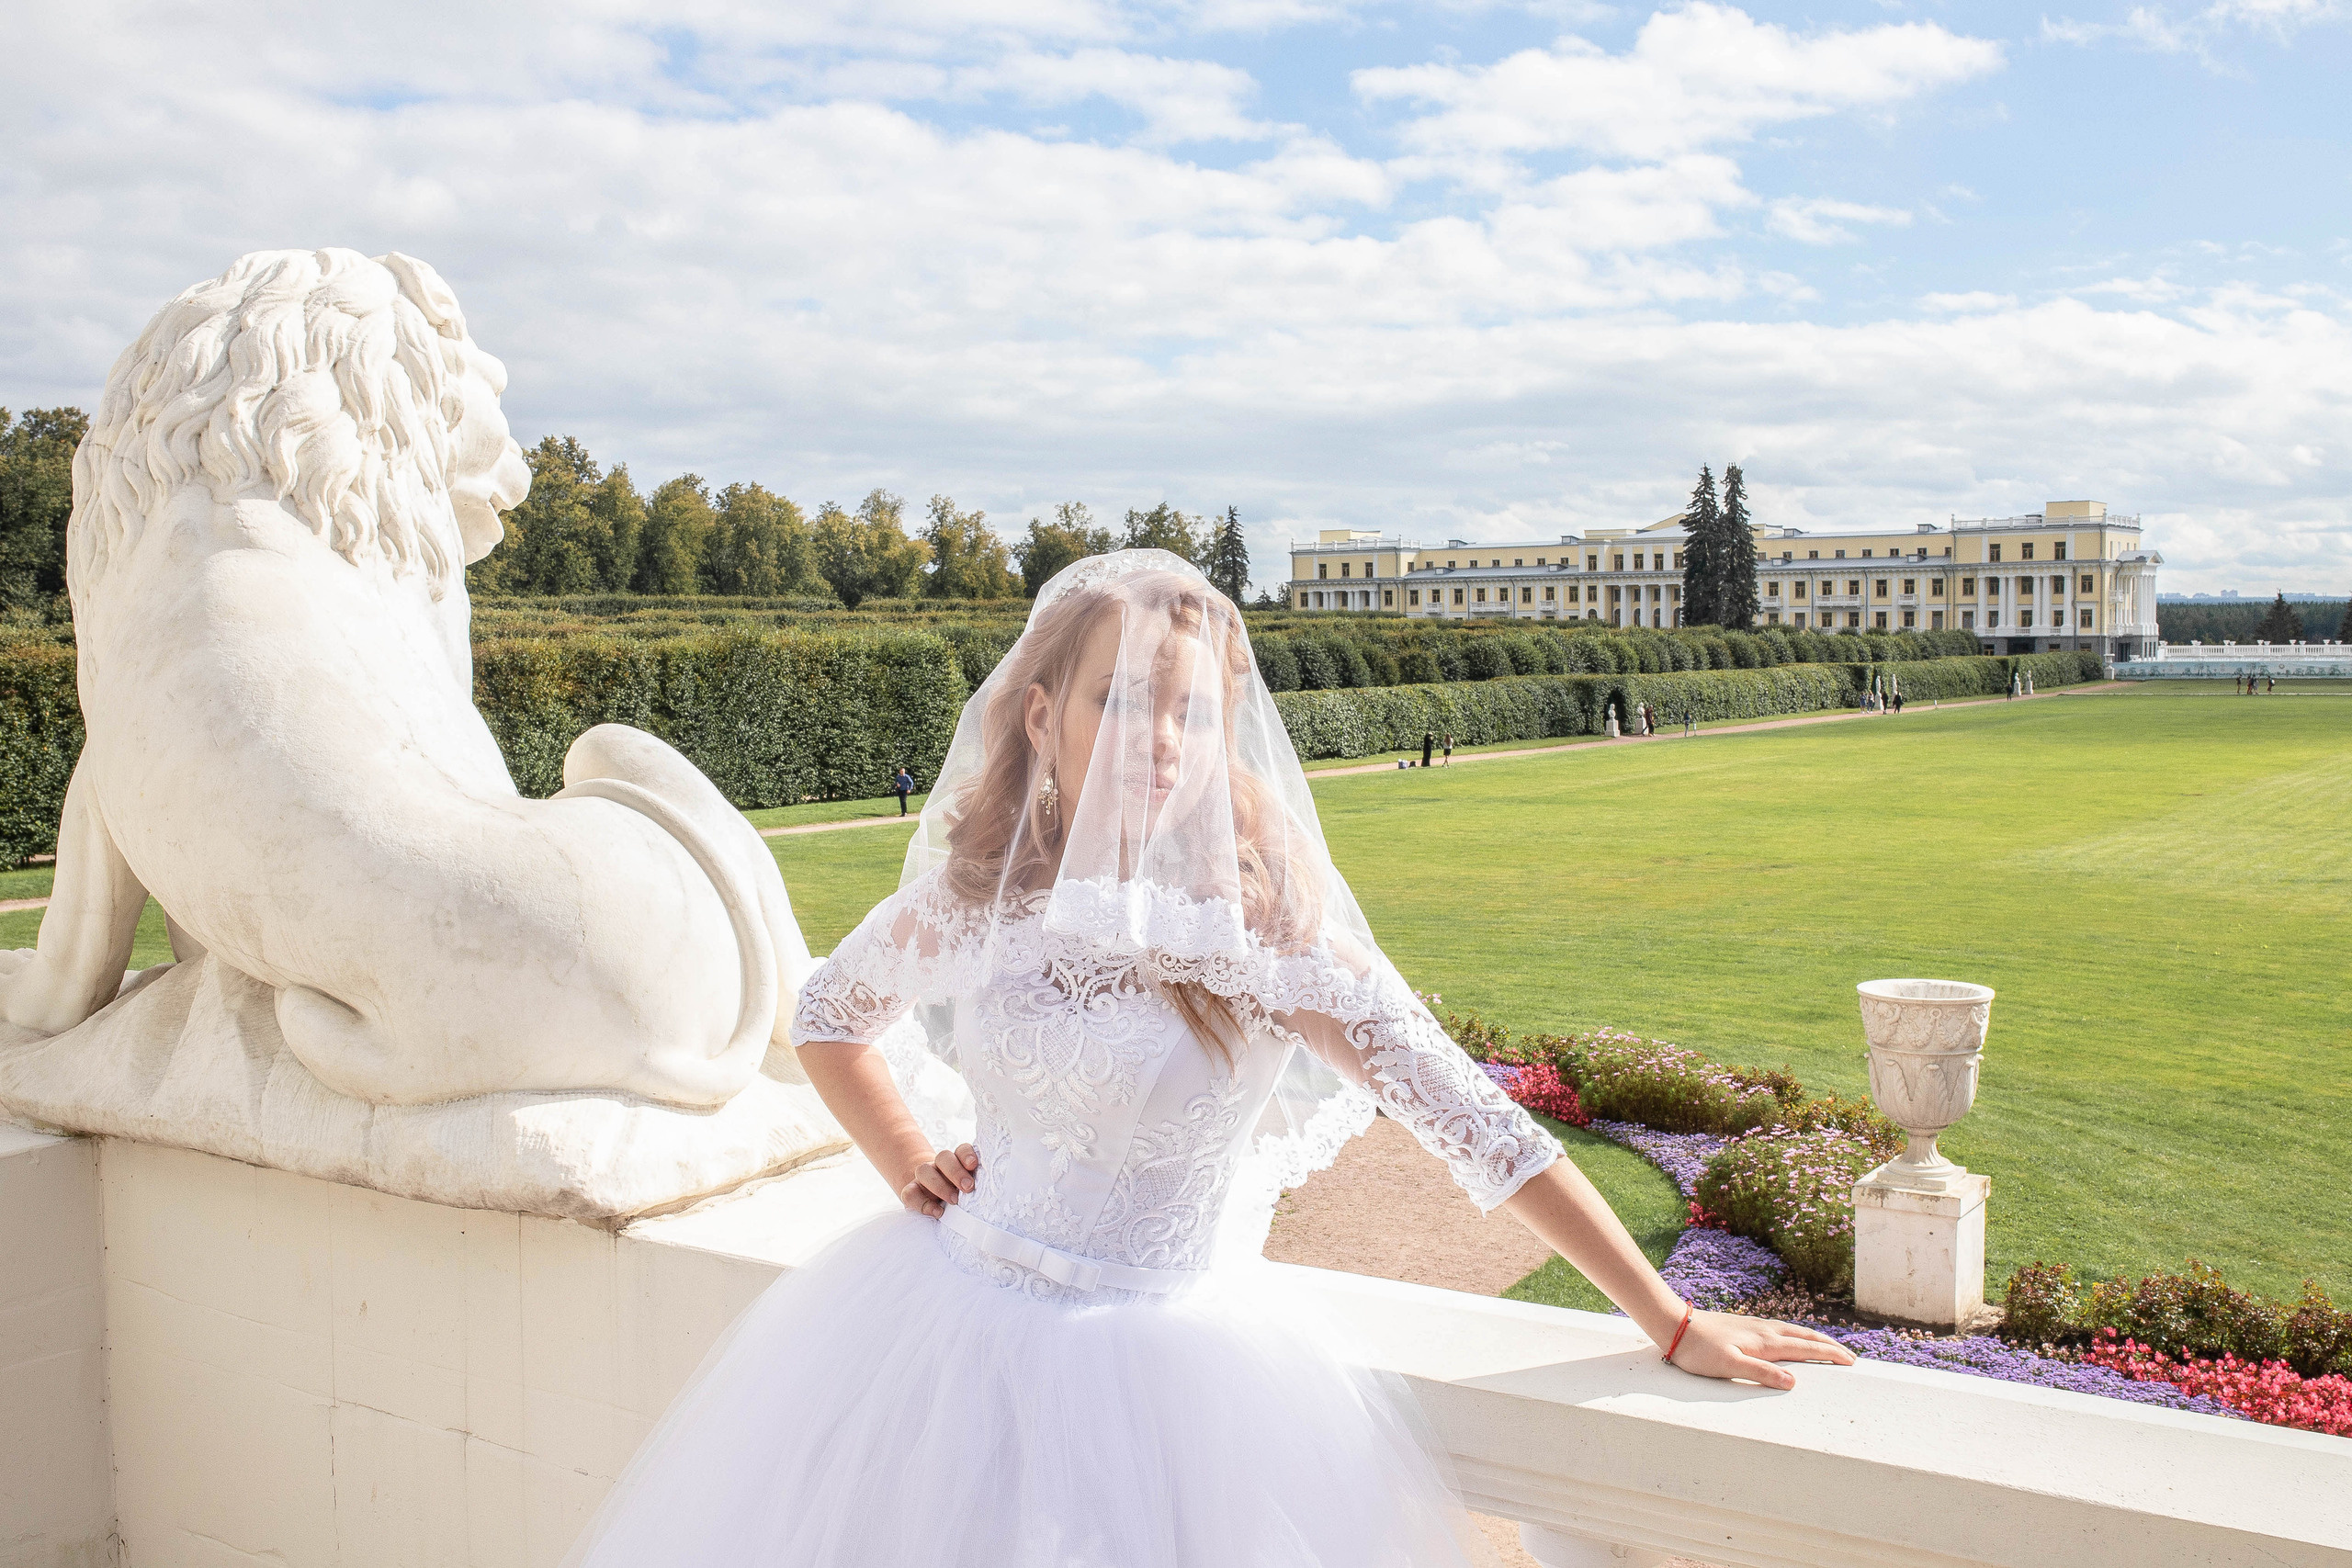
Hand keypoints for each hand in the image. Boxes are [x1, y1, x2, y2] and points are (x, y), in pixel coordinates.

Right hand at [900, 1143, 978, 1216]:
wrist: (935, 1204)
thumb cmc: (961, 1198)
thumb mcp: (970, 1190)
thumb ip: (979, 1187)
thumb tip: (992, 1194)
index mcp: (957, 1162)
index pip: (961, 1150)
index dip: (966, 1154)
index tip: (973, 1165)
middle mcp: (940, 1166)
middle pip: (943, 1157)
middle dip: (956, 1171)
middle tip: (968, 1188)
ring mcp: (923, 1178)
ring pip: (924, 1170)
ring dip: (939, 1185)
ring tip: (954, 1201)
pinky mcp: (911, 1192)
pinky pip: (910, 1192)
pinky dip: (923, 1203)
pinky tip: (937, 1212)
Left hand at [1663, 1309, 1854, 1388]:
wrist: (1675, 1325)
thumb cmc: (1699, 1350)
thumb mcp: (1729, 1366)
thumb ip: (1761, 1374)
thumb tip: (1793, 1382)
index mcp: (1766, 1342)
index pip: (1807, 1347)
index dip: (1830, 1354)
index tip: (1851, 1361)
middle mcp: (1765, 1330)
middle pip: (1805, 1336)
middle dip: (1829, 1346)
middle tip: (1850, 1356)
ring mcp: (1755, 1326)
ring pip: (1794, 1331)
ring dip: (1815, 1339)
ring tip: (1828, 1347)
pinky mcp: (1745, 1326)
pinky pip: (1782, 1330)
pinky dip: (1797, 1335)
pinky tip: (1791, 1339)